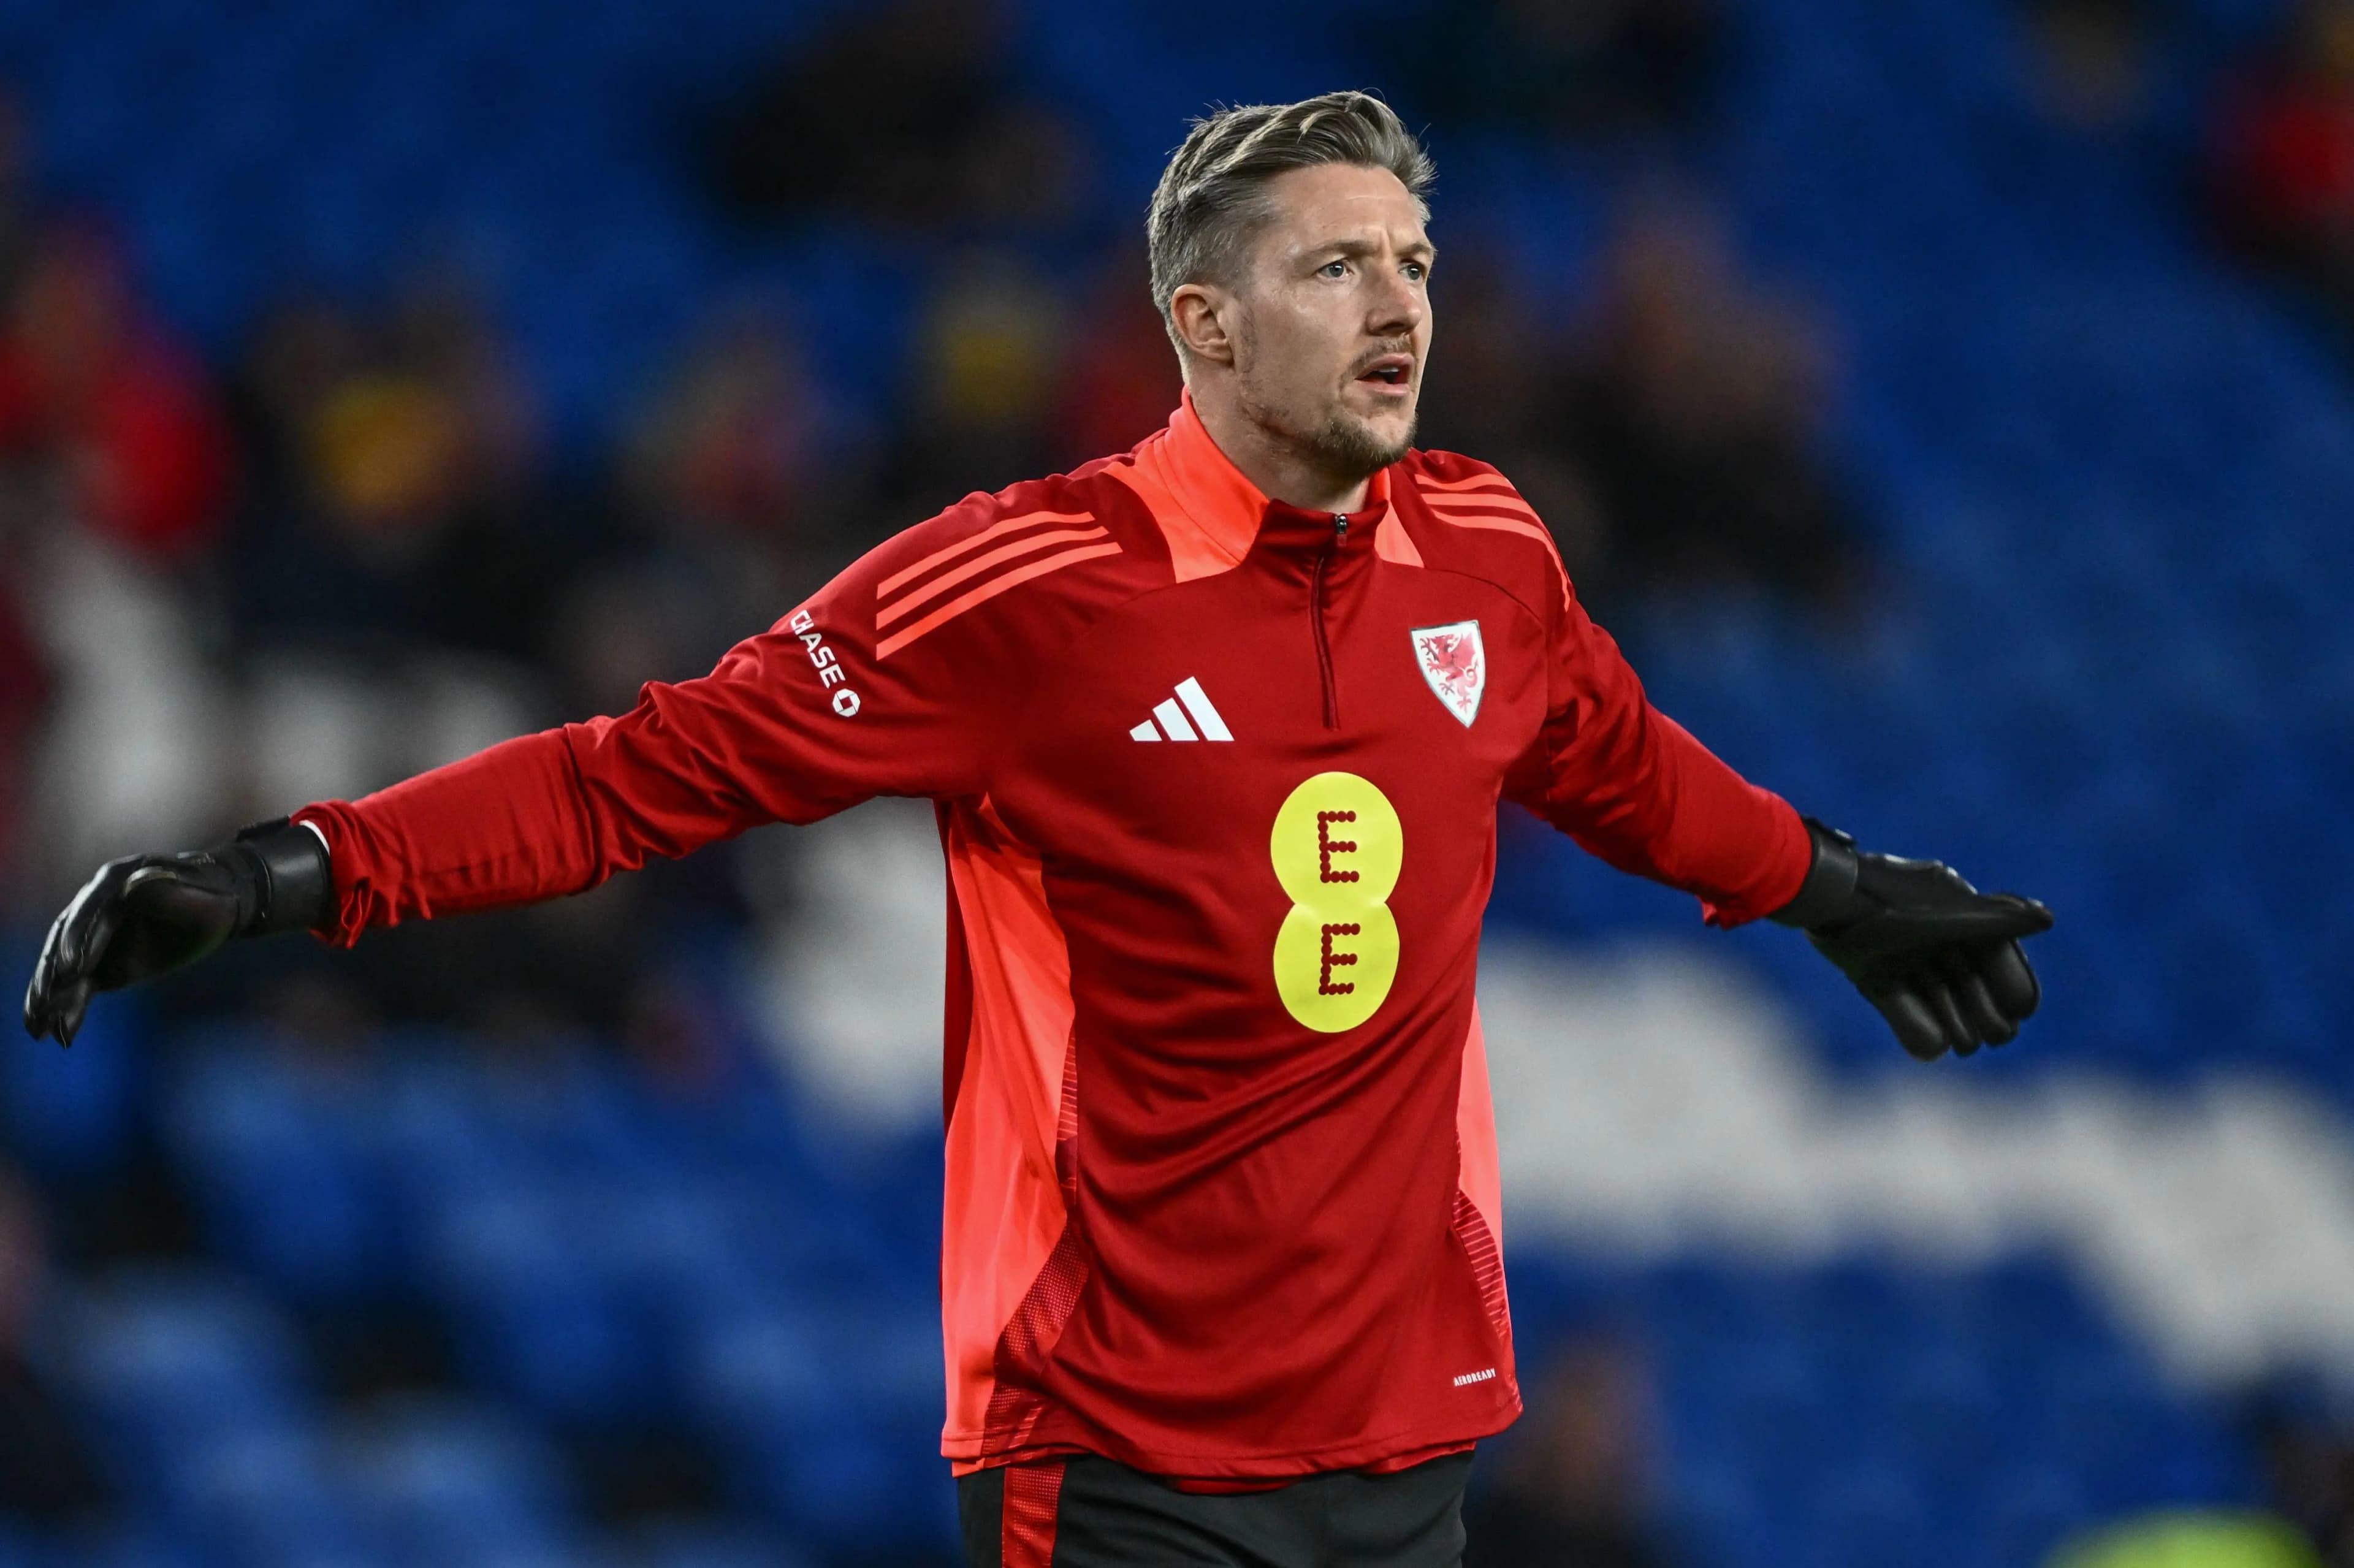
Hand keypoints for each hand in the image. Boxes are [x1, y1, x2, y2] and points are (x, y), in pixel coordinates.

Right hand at [22, 820, 329, 1047]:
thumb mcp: (200, 893)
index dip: (79, 938)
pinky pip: (79, 986)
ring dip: (49, 997)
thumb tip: (131, 888)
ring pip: (65, 967)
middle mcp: (97, 905)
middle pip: (66, 940)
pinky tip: (54, 1033)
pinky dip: (67, 1007)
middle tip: (44, 1004)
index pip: (90, 911)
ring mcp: (95, 935)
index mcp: (118, 880)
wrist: (222, 904)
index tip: (72, 968)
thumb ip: (166, 892)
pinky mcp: (101, 961)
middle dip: (53, 973)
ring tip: (37, 1027)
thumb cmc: (213, 896)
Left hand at [1773, 819, 2051, 1060]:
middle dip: (1982, 1009)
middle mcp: (1926, 931)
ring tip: (1966, 1046)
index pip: (1992, 953)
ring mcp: (1895, 951)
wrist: (1820, 897)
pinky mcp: (1866, 969)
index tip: (2020, 1012)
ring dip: (1952, 1018)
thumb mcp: (1948, 916)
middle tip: (1996, 1037)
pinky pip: (1896, 999)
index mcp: (1953, 911)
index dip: (2008, 983)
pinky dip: (1914, 1024)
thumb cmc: (1888, 903)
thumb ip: (1997, 919)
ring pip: (1932, 992)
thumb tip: (2047, 917)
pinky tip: (1934, 1049)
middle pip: (1964, 978)